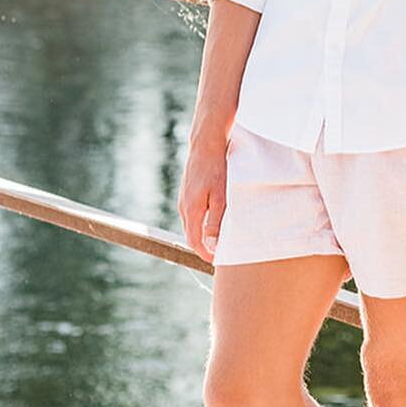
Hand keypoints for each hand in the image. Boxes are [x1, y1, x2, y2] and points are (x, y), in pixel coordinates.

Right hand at [177, 139, 227, 262]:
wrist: (206, 144)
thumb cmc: (216, 169)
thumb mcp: (221, 198)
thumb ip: (215, 223)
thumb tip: (211, 247)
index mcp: (191, 211)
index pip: (195, 243)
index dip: (206, 255)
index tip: (218, 262)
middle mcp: (184, 207)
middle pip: (192, 236)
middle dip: (204, 248)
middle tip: (221, 255)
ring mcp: (183, 200)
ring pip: (192, 226)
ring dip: (203, 236)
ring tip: (220, 241)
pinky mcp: (187, 194)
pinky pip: (192, 215)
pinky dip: (201, 223)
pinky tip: (213, 222)